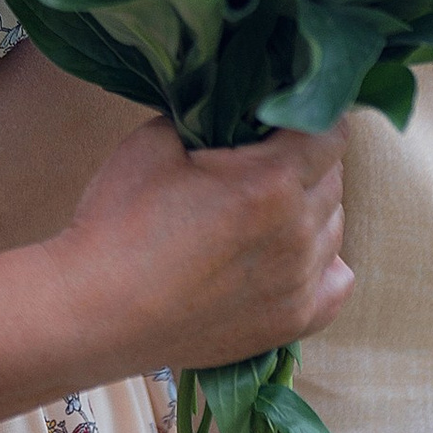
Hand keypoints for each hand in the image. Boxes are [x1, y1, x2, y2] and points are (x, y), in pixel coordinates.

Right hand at [53, 115, 351, 375]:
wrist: (94, 312)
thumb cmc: (118, 221)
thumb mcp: (157, 140)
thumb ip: (211, 116)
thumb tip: (237, 108)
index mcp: (271, 181)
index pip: (332, 132)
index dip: (310, 116)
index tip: (283, 119)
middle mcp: (297, 233)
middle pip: (334, 179)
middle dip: (307, 162)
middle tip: (263, 162)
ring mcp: (298, 284)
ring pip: (334, 228)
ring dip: (310, 211)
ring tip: (263, 212)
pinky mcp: (290, 323)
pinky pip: (337, 284)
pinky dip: (323, 264)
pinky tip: (290, 255)